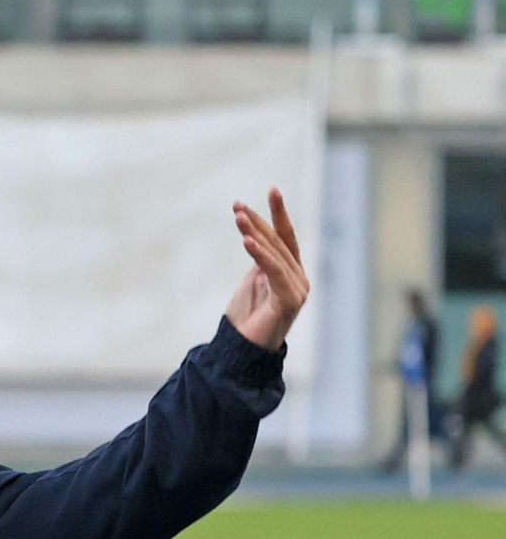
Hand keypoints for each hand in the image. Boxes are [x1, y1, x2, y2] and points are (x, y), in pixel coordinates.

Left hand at [225, 187, 309, 351]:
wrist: (243, 349)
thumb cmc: (247, 317)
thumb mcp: (253, 280)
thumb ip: (261, 260)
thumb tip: (255, 236)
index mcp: (292, 271)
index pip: (286, 236)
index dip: (278, 213)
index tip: (272, 189)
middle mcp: (299, 278)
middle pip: (279, 242)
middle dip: (259, 220)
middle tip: (238, 204)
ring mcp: (297, 289)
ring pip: (275, 254)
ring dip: (255, 233)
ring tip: (238, 216)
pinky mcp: (289, 301)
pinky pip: (273, 272)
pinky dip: (260, 254)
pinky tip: (247, 240)